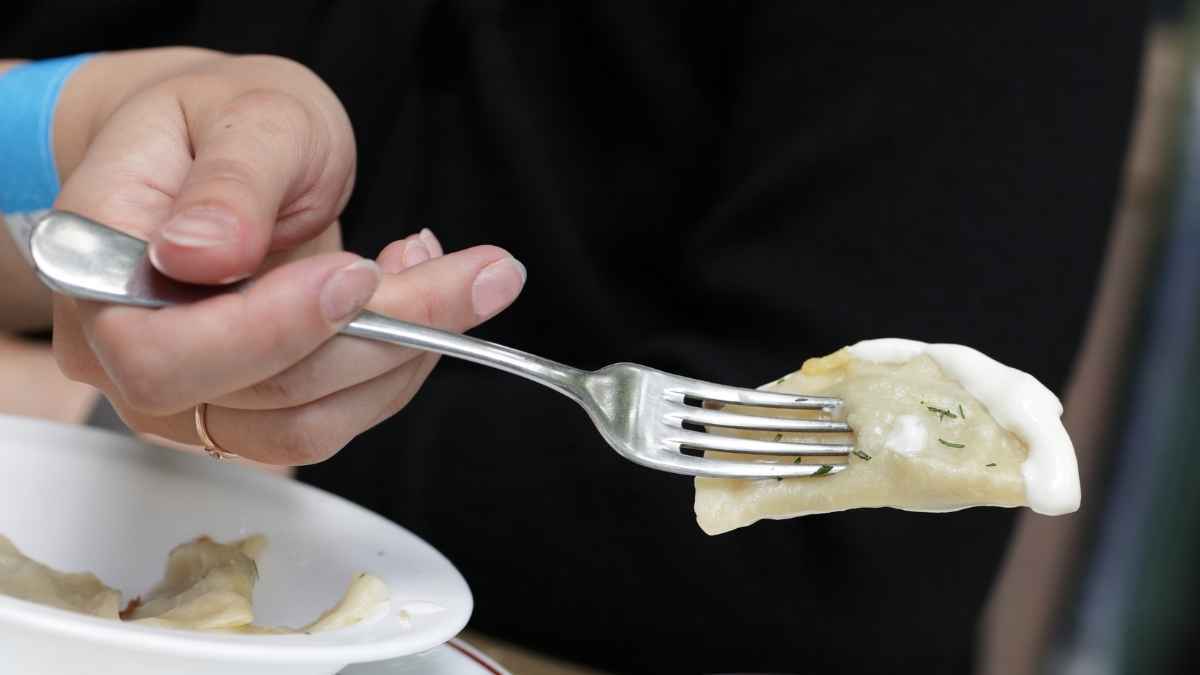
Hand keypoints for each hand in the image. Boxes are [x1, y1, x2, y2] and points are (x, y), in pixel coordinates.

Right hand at [49, 49, 525, 462]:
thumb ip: (231, 182)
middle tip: (474, 273)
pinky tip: (414, 300)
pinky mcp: (242, 410)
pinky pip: (327, 422)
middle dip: (377, 339)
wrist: (228, 152)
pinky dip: (392, 369)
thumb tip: (201, 254)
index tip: (359, 277)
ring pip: (303, 423)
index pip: (162, 349)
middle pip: (252, 395)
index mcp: (99, 264)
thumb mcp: (249, 116)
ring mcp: (181, 394)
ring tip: (445, 270)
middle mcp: (123, 349)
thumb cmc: (226, 123)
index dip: (270, 329)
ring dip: (401, 356)